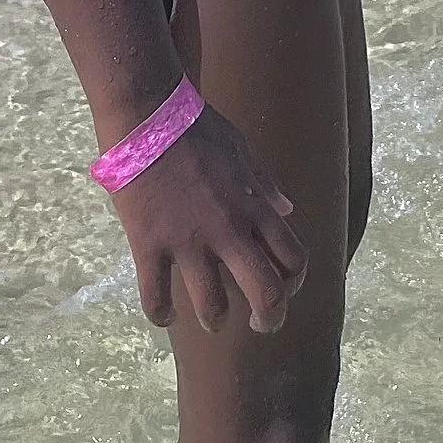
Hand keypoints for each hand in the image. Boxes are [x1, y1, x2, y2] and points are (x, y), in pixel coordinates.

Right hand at [109, 104, 307, 334]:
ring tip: (213, 320)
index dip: (294, 281)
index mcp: (255, 206)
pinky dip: (161, 314)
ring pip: (212, 306)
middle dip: (269, 319)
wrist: (148, 117)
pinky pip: (156, 296)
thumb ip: (265, 186)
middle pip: (266, 292)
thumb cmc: (198, 130)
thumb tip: (287, 210)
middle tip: (261, 326)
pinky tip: (163, 315)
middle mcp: (228, 229)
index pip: (294, 258)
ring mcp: (188, 241)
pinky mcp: (150, 245)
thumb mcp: (243, 151)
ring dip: (215, 320)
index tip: (283, 287)